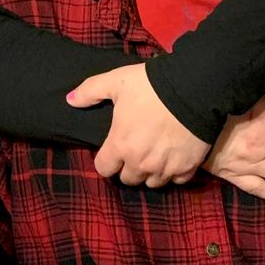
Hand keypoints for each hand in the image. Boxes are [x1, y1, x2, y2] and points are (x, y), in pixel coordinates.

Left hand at [69, 64, 209, 187]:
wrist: (194, 88)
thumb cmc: (151, 86)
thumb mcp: (116, 81)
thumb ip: (90, 91)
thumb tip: (69, 99)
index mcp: (120, 145)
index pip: (103, 169)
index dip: (107, 159)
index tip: (113, 149)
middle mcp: (140, 163)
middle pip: (128, 179)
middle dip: (129, 167)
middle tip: (137, 148)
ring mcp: (165, 168)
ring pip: (152, 182)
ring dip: (151, 171)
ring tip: (156, 154)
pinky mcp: (187, 168)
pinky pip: (176, 180)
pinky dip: (174, 172)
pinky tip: (175, 157)